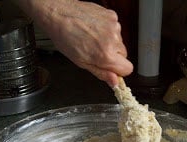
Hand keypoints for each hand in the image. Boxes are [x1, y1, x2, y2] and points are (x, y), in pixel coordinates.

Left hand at [18, 0, 132, 86]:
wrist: (59, 15)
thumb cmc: (65, 38)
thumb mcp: (82, 63)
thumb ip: (101, 73)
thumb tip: (115, 82)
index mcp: (105, 55)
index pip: (127, 69)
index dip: (118, 71)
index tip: (110, 69)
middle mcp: (113, 40)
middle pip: (124, 55)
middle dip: (112, 56)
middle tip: (95, 52)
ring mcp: (114, 26)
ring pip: (119, 42)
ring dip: (109, 42)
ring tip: (92, 38)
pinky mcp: (112, 15)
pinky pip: (115, 29)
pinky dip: (107, 30)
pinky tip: (93, 29)